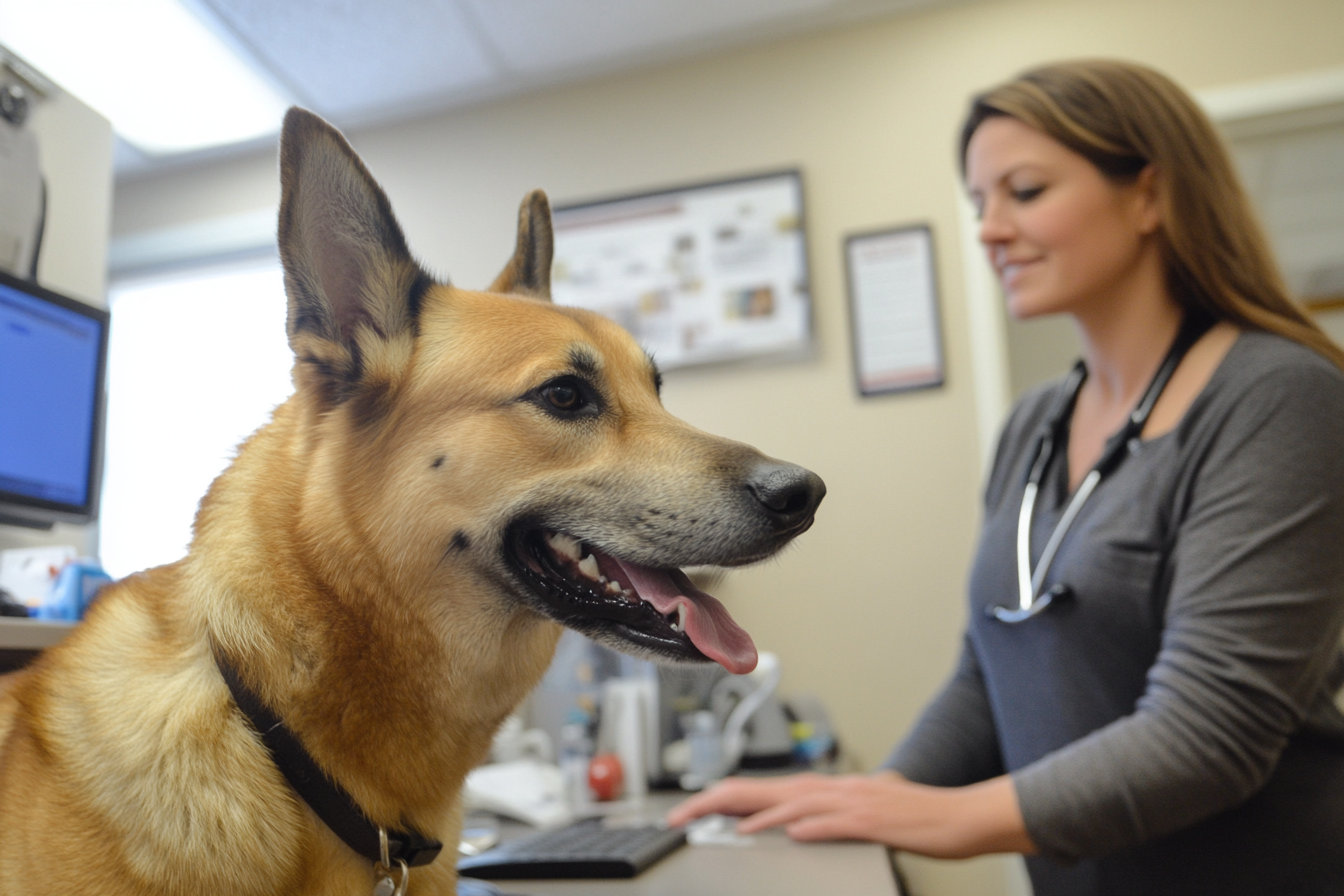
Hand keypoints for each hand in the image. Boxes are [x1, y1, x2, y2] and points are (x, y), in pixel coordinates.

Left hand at [666, 771, 1035, 859]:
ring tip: (715, 817)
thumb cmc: (923, 819)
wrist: (966, 817)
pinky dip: (802, 825)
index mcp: (832, 790)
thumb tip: (811, 825)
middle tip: (682, 811)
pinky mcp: (873, 820)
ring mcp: (854, 802)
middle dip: (720, 800)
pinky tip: (781, 830)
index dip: (728, 798)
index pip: (769, 791)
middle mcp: (837, 789)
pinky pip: (830, 822)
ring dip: (750, 810)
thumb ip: (839, 816)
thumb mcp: (871, 814)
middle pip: (767, 790)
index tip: (695, 810)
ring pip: (791, 801)